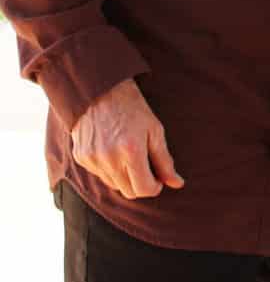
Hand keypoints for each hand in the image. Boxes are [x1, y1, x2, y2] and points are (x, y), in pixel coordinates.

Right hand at [71, 77, 183, 198]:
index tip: (158, 178)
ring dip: (125, 178)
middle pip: (129, 192)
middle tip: (147, 167)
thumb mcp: (154, 130)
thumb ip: (165, 161)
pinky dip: (109, 169)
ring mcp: (92, 159)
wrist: (98, 89)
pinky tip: (112, 150)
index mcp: (131, 151)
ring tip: (129, 155)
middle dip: (141, 184)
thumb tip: (177, 183)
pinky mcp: (80, 157)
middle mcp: (109, 159)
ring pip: (114, 185)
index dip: (155, 186)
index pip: (144, 189)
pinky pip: (100, 175)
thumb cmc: (131, 107)